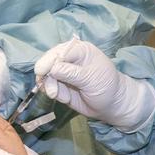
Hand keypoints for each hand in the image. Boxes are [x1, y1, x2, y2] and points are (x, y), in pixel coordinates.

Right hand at [34, 39, 154, 132]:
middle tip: (53, 92)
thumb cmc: (106, 86)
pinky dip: (54, 94)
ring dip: (51, 88)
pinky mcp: (60, 84)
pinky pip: (48, 87)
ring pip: (46, 76)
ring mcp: (63, 72)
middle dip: (48, 77)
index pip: (59, 52)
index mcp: (79, 50)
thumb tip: (52, 69)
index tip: (42, 72)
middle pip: (48, 62)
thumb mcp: (91, 78)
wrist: (111, 105)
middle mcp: (69, 58)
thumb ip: (72, 73)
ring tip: (63, 97)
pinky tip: (66, 98)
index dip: (49, 61)